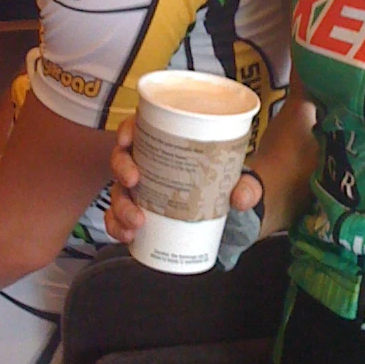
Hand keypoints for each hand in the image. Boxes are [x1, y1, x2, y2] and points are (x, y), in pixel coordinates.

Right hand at [106, 116, 264, 244]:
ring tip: (136, 222)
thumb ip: (247, 187)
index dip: (128, 129)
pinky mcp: (140, 212)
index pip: (140, 127)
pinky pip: (118, 218)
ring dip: (119, 206)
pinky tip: (127, 236)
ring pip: (118, 191)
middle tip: (133, 183)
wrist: (228, 215)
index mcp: (168, 143)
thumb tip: (241, 197)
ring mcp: (142, 189)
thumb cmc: (228, 186)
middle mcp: (149, 163)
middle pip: (122, 157)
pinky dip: (117, 227)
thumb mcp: (241, 182)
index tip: (127, 139)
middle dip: (121, 169)